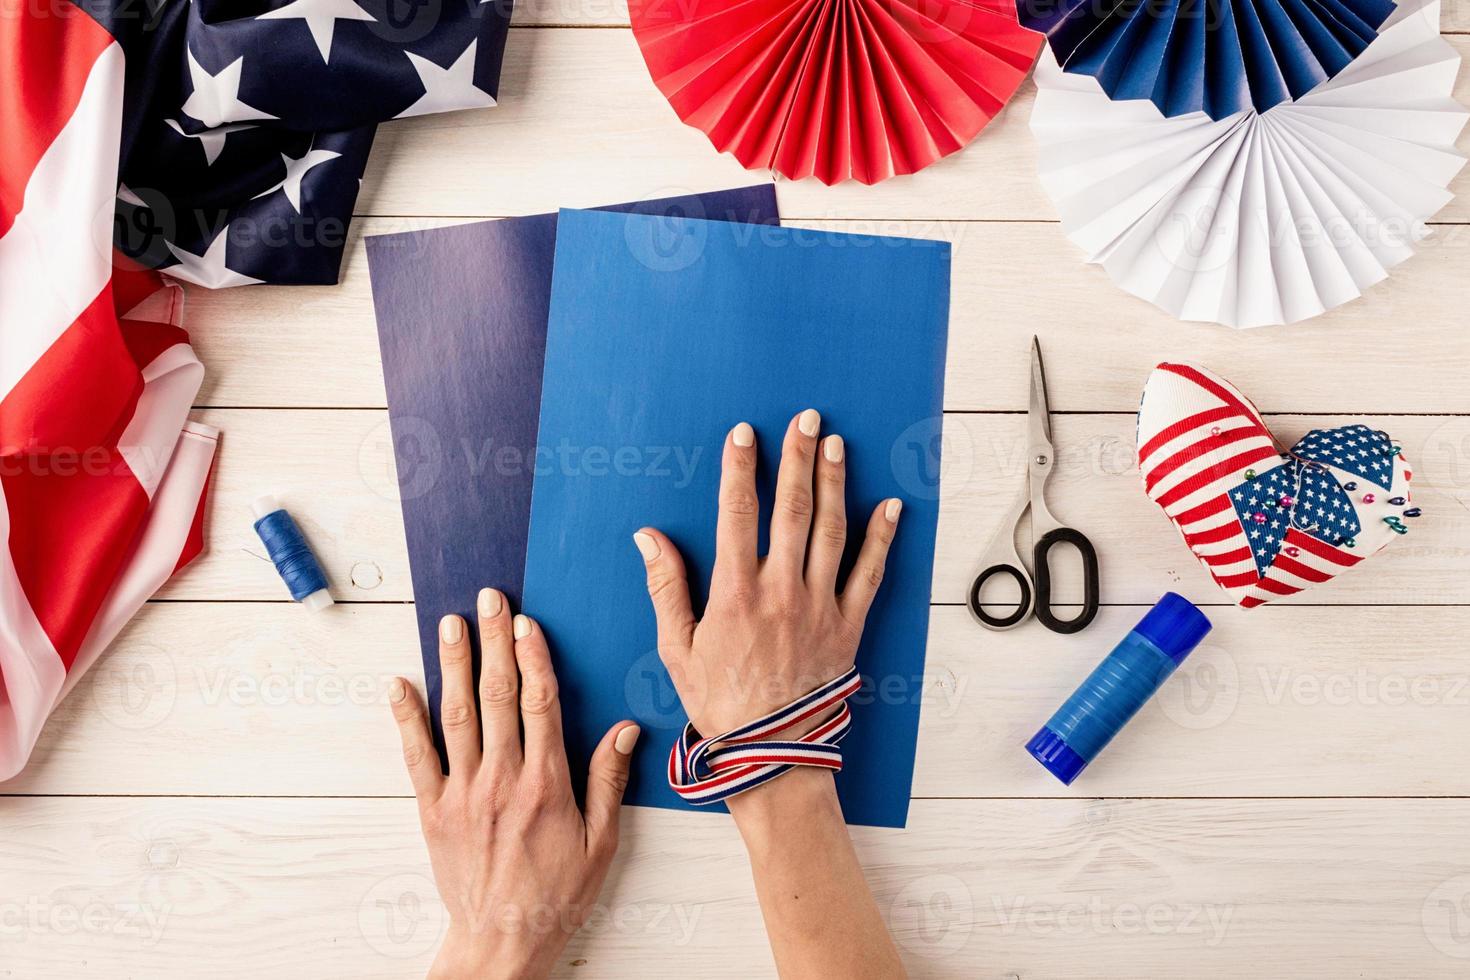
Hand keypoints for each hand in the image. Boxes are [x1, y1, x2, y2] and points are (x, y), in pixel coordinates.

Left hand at [390, 588, 640, 978]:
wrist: (504, 941)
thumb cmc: (558, 894)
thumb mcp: (603, 842)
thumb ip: (609, 781)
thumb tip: (625, 730)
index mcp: (547, 784)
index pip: (540, 703)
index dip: (533, 657)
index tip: (527, 622)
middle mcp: (503, 780)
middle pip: (498, 696)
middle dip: (494, 642)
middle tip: (489, 600)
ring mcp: (464, 793)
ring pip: (457, 715)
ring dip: (454, 664)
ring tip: (451, 623)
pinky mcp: (434, 810)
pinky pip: (417, 755)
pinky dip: (406, 717)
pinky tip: (399, 684)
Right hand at [633, 411, 908, 977]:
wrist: (770, 753)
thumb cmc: (718, 702)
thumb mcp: (675, 648)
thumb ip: (665, 586)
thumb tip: (647, 536)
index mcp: (735, 592)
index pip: (737, 514)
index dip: (740, 469)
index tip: (744, 434)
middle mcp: (781, 590)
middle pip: (791, 510)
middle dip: (796, 459)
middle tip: (805, 420)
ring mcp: (820, 606)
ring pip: (831, 531)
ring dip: (835, 484)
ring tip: (836, 445)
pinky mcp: (849, 626)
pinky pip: (870, 574)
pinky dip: (882, 538)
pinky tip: (891, 507)